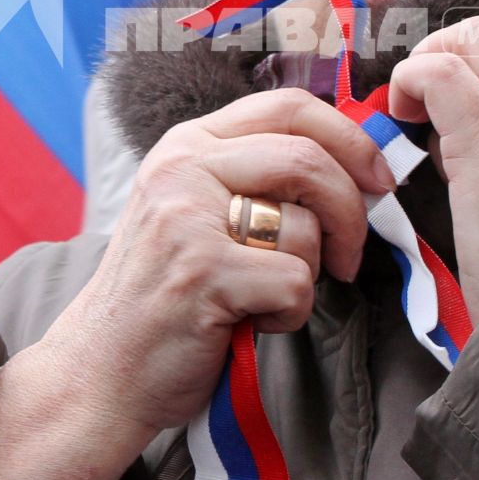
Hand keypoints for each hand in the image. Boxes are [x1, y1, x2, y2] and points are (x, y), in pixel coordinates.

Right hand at [0, 88, 391, 479]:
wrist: (99, 373)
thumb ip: (256, 178)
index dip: (351, 138)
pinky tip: (254, 323)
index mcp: (188, 145)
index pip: (290, 106)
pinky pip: (295, 283)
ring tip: (269, 297)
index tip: (379, 179)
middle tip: (352, 255)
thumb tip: (356, 165)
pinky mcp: (201, 273)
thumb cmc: (163, 297)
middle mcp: (183, 169)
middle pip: (309, 158)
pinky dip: (290, 314)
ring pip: (306, 227)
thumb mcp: (195, 212)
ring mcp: (187, 219)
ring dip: (311, 274)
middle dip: (352, 211)